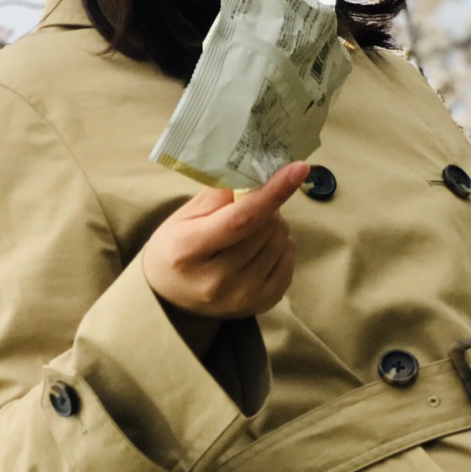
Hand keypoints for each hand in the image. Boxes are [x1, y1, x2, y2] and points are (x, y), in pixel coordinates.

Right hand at [143, 163, 305, 342]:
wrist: (172, 299)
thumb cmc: (177, 248)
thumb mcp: (183, 217)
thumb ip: (217, 194)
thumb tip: (253, 170)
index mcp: (187, 251)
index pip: (240, 219)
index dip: (272, 193)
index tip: (298, 169)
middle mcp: (216, 280)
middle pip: (266, 228)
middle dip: (268, 207)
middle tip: (252, 205)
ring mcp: (242, 296)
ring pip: (282, 241)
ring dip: (275, 226)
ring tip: (253, 228)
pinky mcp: (263, 303)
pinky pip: (290, 260)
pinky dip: (281, 246)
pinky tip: (260, 247)